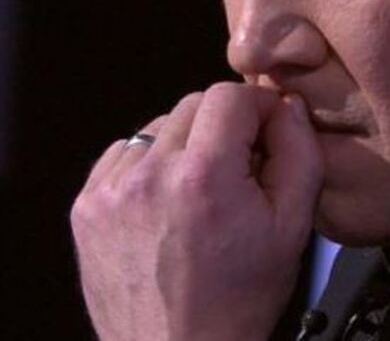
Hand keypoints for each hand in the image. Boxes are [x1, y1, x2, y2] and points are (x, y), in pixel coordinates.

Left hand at [70, 83, 325, 340]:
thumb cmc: (238, 298)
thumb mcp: (294, 225)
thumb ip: (300, 152)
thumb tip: (288, 106)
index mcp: (203, 176)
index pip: (229, 94)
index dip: (257, 106)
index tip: (267, 130)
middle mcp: (149, 175)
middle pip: (193, 104)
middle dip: (225, 125)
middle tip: (240, 166)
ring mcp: (110, 190)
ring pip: (159, 127)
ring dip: (186, 143)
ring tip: (202, 189)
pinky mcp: (87, 206)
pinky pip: (125, 153)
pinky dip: (151, 164)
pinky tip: (169, 199)